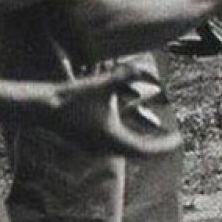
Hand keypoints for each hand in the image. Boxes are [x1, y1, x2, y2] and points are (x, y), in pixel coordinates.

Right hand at [46, 63, 181, 157]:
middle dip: (159, 147)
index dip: (165, 146)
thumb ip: (125, 75)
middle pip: (140, 154)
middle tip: (175, 139)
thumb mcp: (102, 85)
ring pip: (126, 152)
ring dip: (144, 145)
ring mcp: (95, 148)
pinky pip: (116, 148)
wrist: (41, 107)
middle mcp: (106, 148)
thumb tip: (143, 67)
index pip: (147, 150)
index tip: (180, 139)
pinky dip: (129, 142)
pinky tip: (133, 131)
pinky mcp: (88, 143)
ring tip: (159, 136)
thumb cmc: (72, 97)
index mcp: (113, 140)